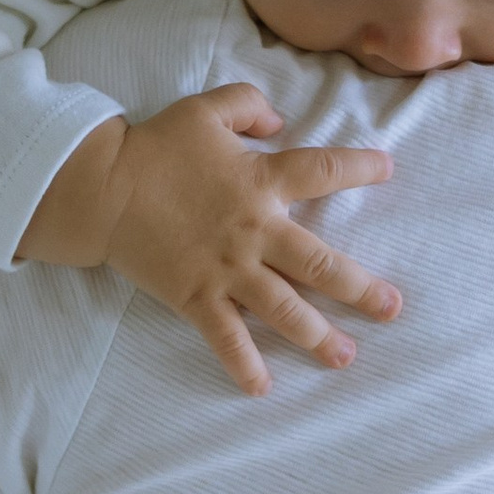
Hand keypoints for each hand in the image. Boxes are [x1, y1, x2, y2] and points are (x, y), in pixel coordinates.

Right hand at [21, 86, 400, 394]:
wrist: (101, 188)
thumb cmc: (153, 147)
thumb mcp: (205, 108)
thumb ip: (249, 105)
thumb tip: (281, 122)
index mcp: (261, 180)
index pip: (322, 171)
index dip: (358, 169)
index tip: (387, 170)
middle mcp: (254, 230)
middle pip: (320, 264)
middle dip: (360, 289)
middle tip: (392, 308)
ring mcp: (227, 269)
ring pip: (285, 309)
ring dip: (318, 336)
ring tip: (345, 356)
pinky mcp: (196, 297)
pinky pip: (226, 337)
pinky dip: (244, 365)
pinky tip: (263, 389)